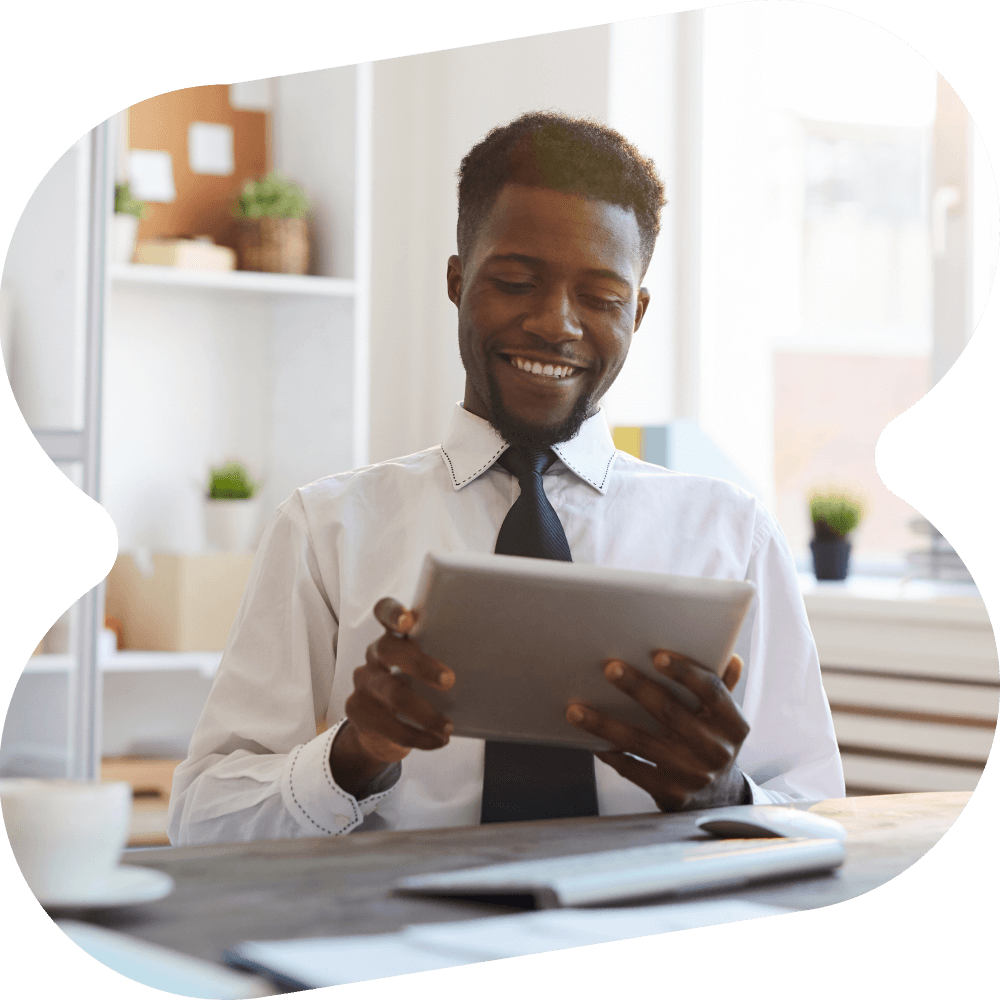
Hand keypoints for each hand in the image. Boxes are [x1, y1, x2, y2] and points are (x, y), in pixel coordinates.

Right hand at [332, 598, 454, 798]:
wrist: (377, 730)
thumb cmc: (412, 688)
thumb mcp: (422, 668)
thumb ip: (441, 658)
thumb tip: (491, 660)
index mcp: (392, 637)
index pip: (384, 611)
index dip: (393, 612)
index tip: (409, 620)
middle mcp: (374, 655)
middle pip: (390, 650)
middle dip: (421, 665)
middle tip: (449, 681)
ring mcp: (364, 683)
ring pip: (393, 693)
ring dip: (426, 713)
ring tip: (448, 727)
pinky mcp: (358, 712)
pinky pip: (390, 726)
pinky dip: (419, 737)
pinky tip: (437, 740)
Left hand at [565, 650, 749, 810]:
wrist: (719, 796)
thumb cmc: (712, 739)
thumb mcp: (725, 715)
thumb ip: (723, 685)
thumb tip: (728, 655)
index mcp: (732, 723)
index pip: (711, 692)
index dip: (685, 673)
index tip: (658, 656)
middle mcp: (715, 750)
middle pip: (670, 712)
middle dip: (637, 687)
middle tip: (610, 669)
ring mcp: (693, 775)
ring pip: (641, 742)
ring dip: (605, 724)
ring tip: (576, 710)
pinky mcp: (671, 794)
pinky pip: (633, 770)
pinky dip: (611, 754)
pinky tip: (591, 741)